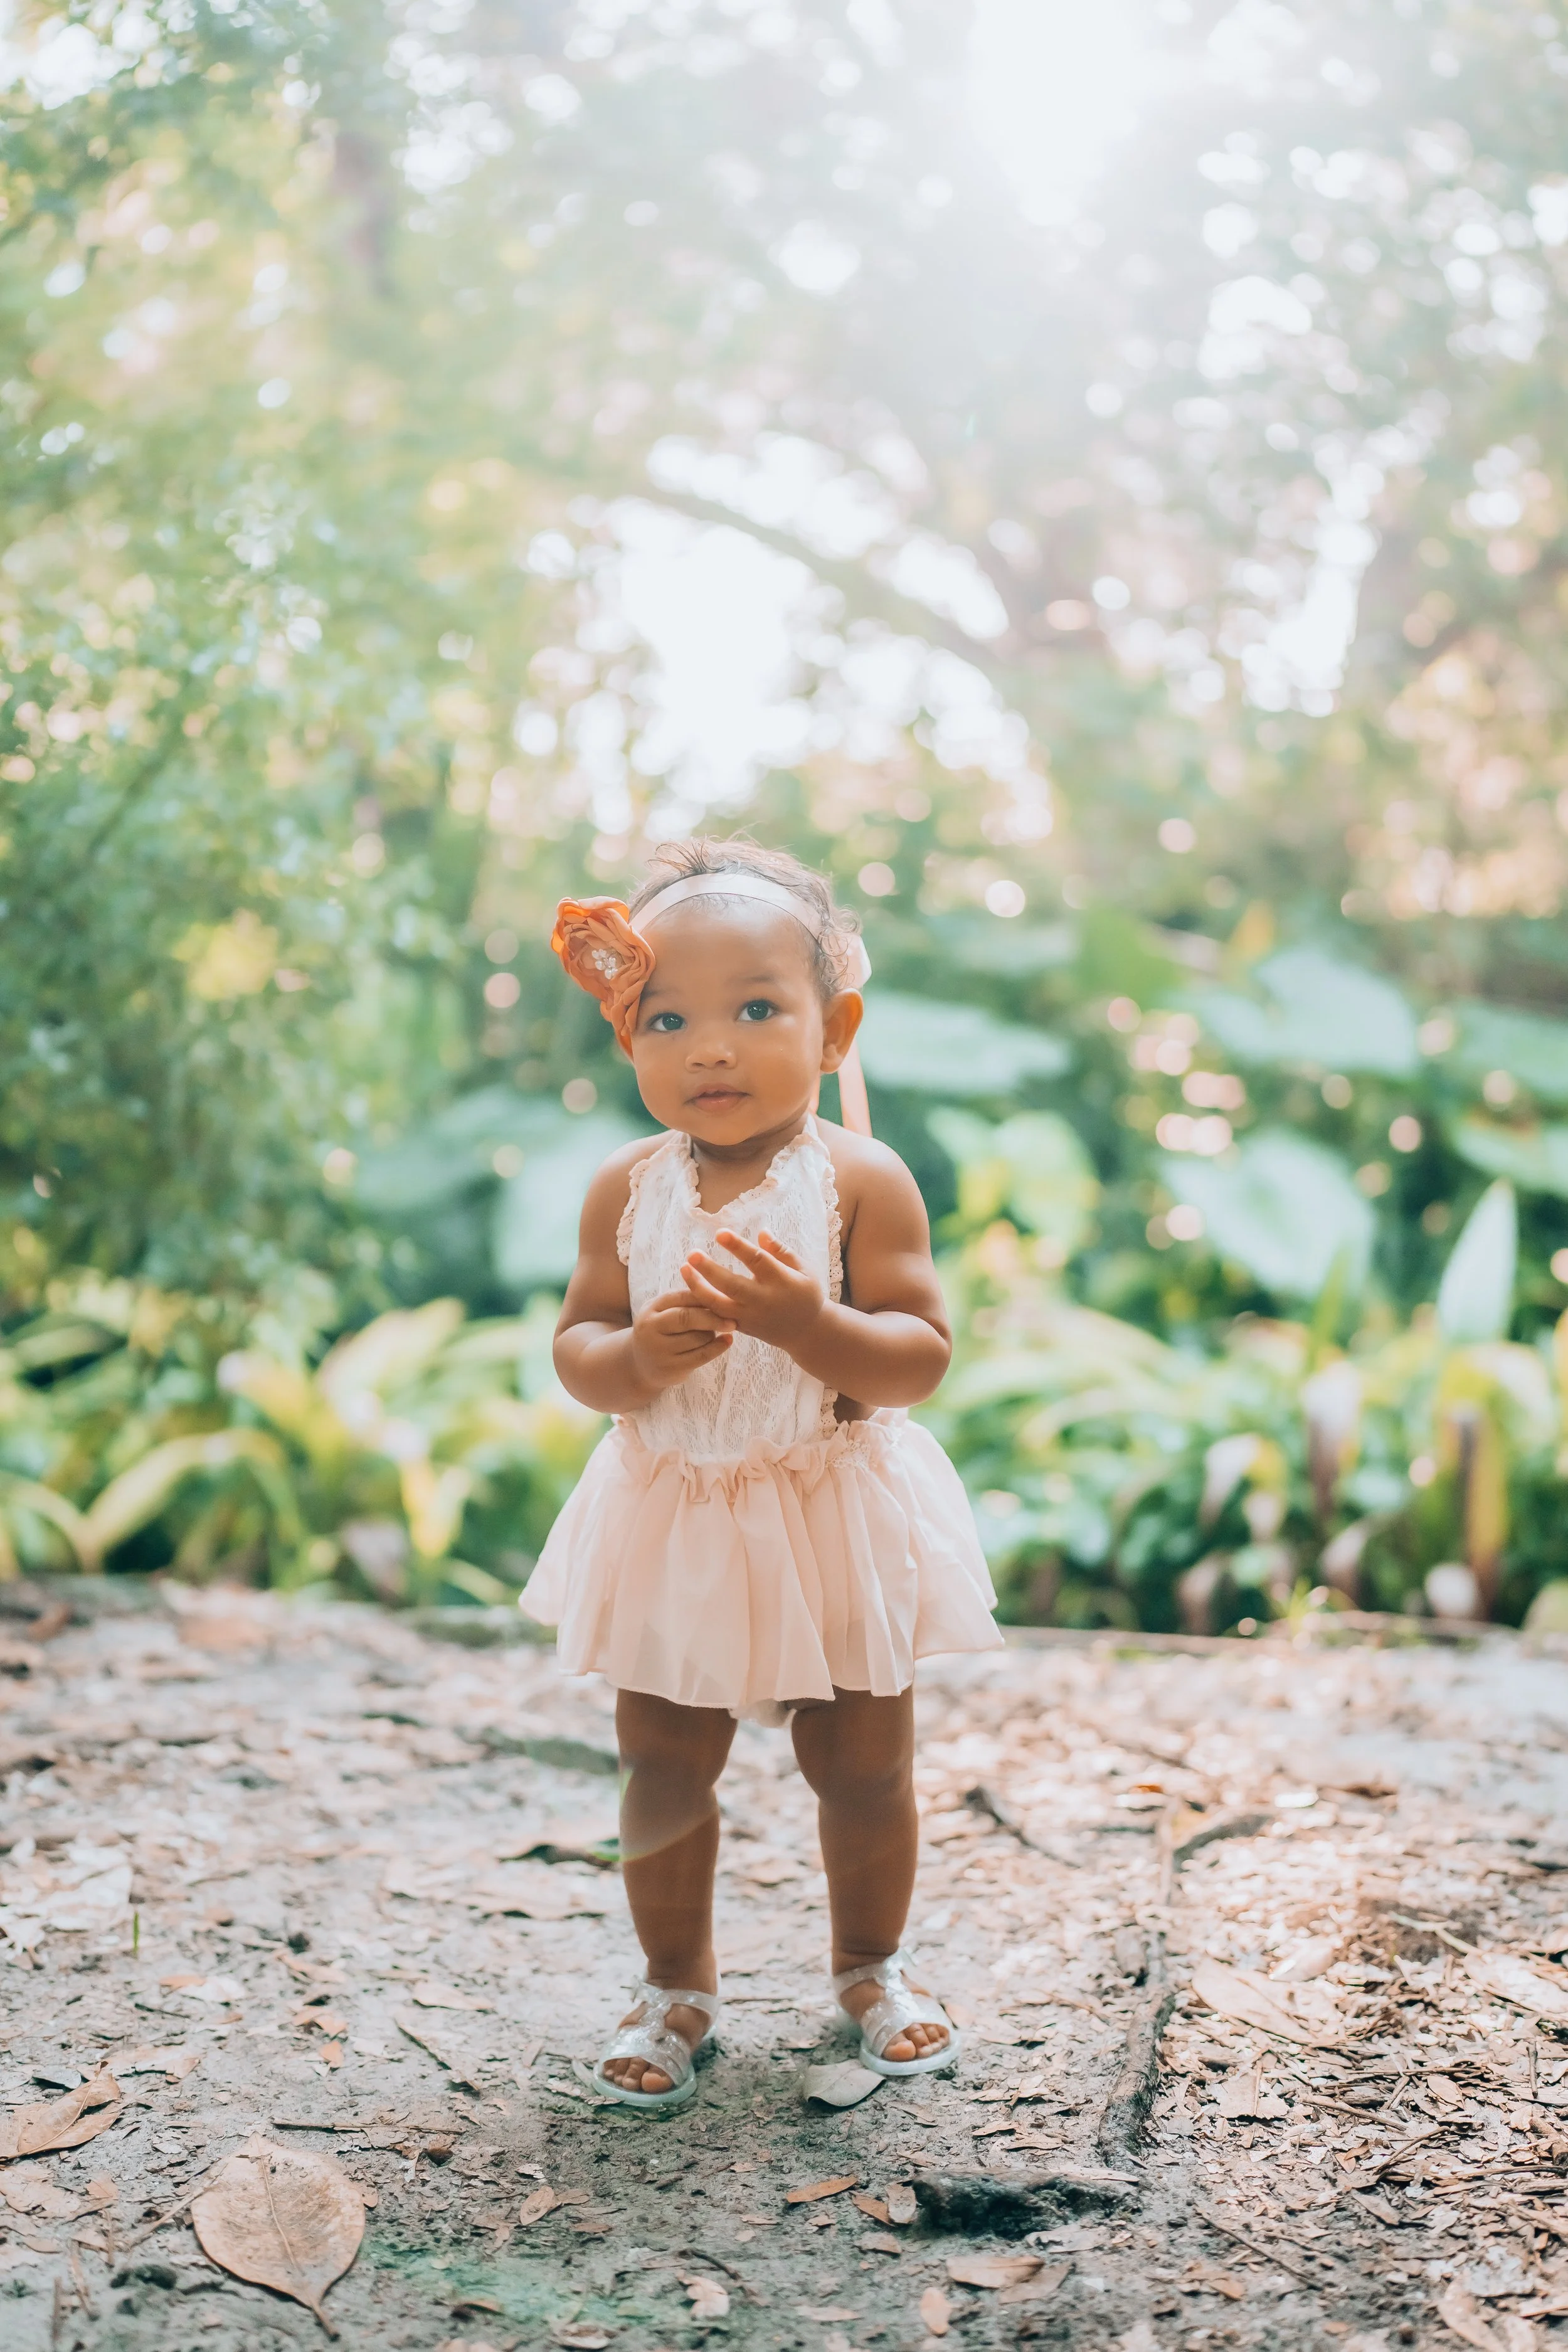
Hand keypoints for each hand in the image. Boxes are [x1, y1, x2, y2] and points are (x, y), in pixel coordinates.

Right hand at [629, 1287, 734, 1394]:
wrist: (640, 1366)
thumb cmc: (660, 1332)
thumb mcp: (663, 1313)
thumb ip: (684, 1302)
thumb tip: (717, 1290)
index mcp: (650, 1308)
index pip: (681, 1297)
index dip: (704, 1297)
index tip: (723, 1298)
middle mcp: (650, 1328)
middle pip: (687, 1317)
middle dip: (713, 1317)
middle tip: (732, 1319)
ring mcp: (659, 1350)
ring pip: (697, 1337)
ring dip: (712, 1333)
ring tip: (714, 1332)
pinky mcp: (671, 1368)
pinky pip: (701, 1355)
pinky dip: (718, 1347)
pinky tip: (727, 1341)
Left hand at [680, 1228, 826, 1357]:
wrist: (807, 1332)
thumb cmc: (806, 1294)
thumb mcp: (804, 1270)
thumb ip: (782, 1252)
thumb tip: (761, 1232)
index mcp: (781, 1281)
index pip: (756, 1261)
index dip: (737, 1247)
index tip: (719, 1233)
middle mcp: (763, 1300)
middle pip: (732, 1285)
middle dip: (709, 1270)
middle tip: (692, 1254)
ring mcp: (750, 1316)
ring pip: (719, 1305)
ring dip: (698, 1287)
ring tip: (683, 1269)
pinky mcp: (742, 1327)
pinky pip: (717, 1317)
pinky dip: (702, 1303)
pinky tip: (690, 1286)